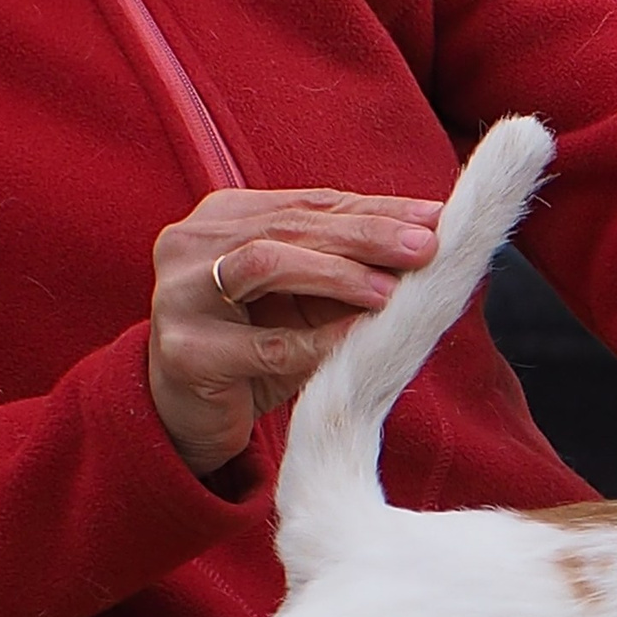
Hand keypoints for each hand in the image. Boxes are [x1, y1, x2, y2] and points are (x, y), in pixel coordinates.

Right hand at [146, 188, 443, 475]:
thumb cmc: (257, 346)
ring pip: (265, 265)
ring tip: (389, 292)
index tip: (435, 217)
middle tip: (423, 247)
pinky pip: (264, 345)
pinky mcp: (187, 352)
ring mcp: (181, 294)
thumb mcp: (306, 300)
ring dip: (336, 275)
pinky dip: (315, 342)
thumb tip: (426, 241)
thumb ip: (348, 268)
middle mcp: (194, 243)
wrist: (191, 414)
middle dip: (364, 236)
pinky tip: (355, 340)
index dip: (375, 209)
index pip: (310, 203)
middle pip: (290, 226)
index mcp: (226, 217)